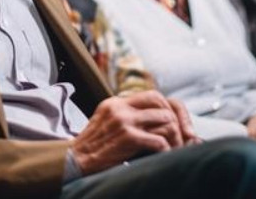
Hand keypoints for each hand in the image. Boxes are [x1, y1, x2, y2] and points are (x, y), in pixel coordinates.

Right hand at [71, 91, 197, 173]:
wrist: (75, 159)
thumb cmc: (93, 146)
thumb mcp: (106, 121)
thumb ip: (125, 115)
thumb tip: (153, 118)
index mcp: (116, 102)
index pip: (153, 95)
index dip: (168, 108)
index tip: (175, 123)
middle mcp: (121, 107)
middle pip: (162, 103)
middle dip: (176, 120)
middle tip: (180, 136)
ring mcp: (124, 121)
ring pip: (165, 120)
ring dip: (174, 137)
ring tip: (174, 148)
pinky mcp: (128, 137)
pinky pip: (159, 141)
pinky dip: (166, 150)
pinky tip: (165, 156)